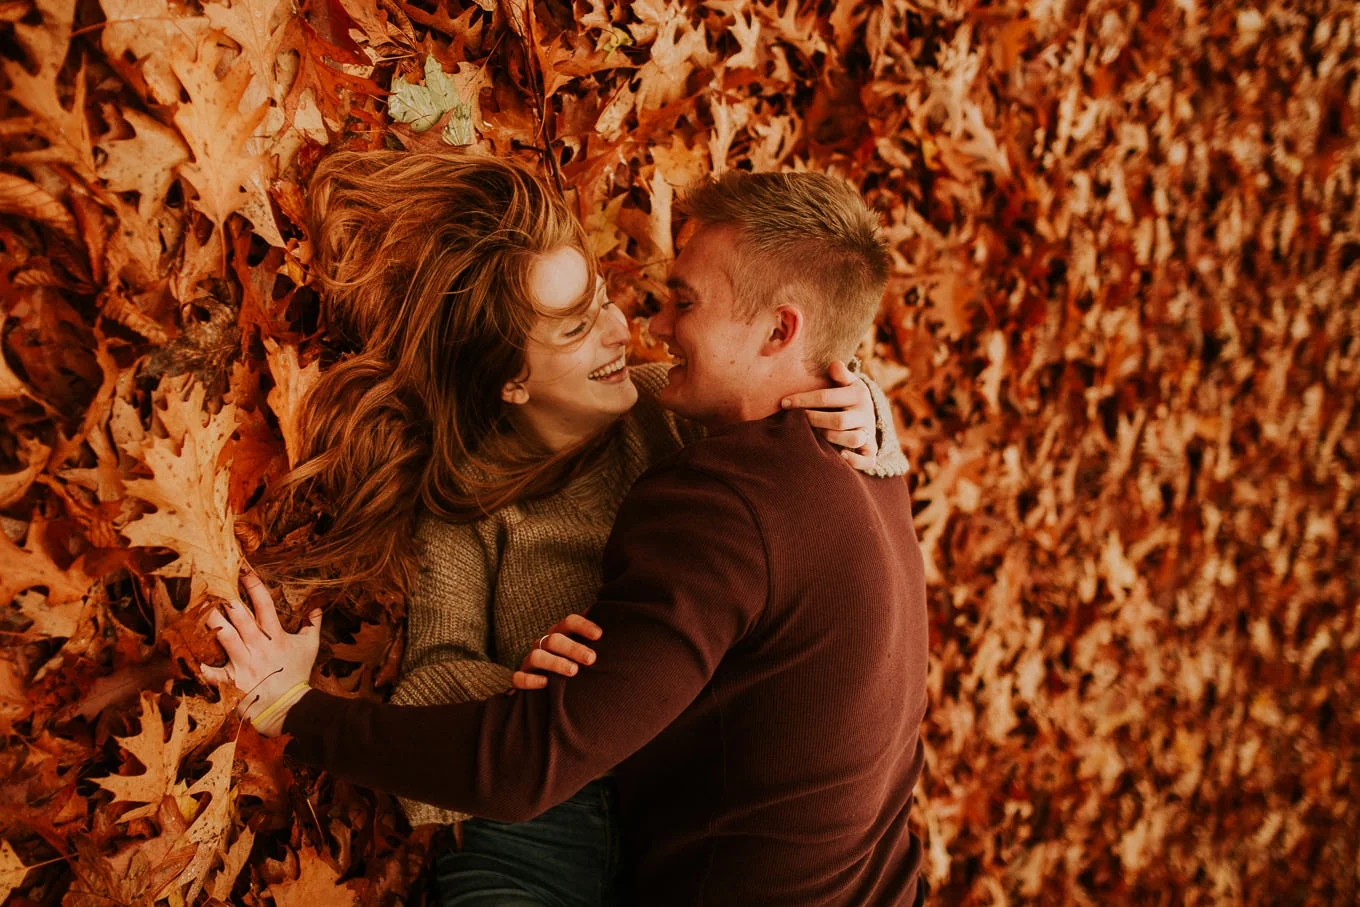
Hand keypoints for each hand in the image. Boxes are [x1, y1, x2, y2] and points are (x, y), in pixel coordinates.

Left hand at [200, 567, 321, 734]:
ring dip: (212, 620)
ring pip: (225, 636)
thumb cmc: (298, 675)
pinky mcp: (233, 681)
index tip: (243, 571)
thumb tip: (317, 607)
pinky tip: (190, 657)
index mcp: (276, 636)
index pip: (265, 604)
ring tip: (198, 607)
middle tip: (214, 582)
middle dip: (227, 598)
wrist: (289, 706)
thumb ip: (312, 625)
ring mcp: (244, 663)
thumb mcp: (310, 647)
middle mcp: (258, 645)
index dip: (254, 586)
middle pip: (240, 616)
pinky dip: (203, 667)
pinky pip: (214, 673)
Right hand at [511, 614, 602, 690]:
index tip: (599, 635)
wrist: (547, 686)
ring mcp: (530, 661)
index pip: (569, 622)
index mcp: (559, 634)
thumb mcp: (583, 650)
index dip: (583, 626)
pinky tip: (546, 683)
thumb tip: (613, 620)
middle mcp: (543, 644)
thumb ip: (594, 638)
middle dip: (573, 648)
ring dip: (555, 662)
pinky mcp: (520, 678)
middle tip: (591, 658)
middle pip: (554, 639)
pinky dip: (531, 680)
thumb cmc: (572, 663)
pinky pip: (519, 677)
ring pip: (537, 656)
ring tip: (573, 671)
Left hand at [780, 360, 878, 469]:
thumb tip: (834, 364)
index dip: (803, 400)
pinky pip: (868, 460)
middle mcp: (865, 414)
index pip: (826, 397)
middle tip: (796, 421)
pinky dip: (854, 460)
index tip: (784, 403)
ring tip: (813, 435)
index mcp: (858, 394)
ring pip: (853, 439)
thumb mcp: (847, 382)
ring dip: (830, 438)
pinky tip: (840, 456)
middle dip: (814, 420)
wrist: (868, 415)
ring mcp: (869, 433)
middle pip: (838, 420)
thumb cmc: (847, 397)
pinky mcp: (871, 451)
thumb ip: (840, 374)